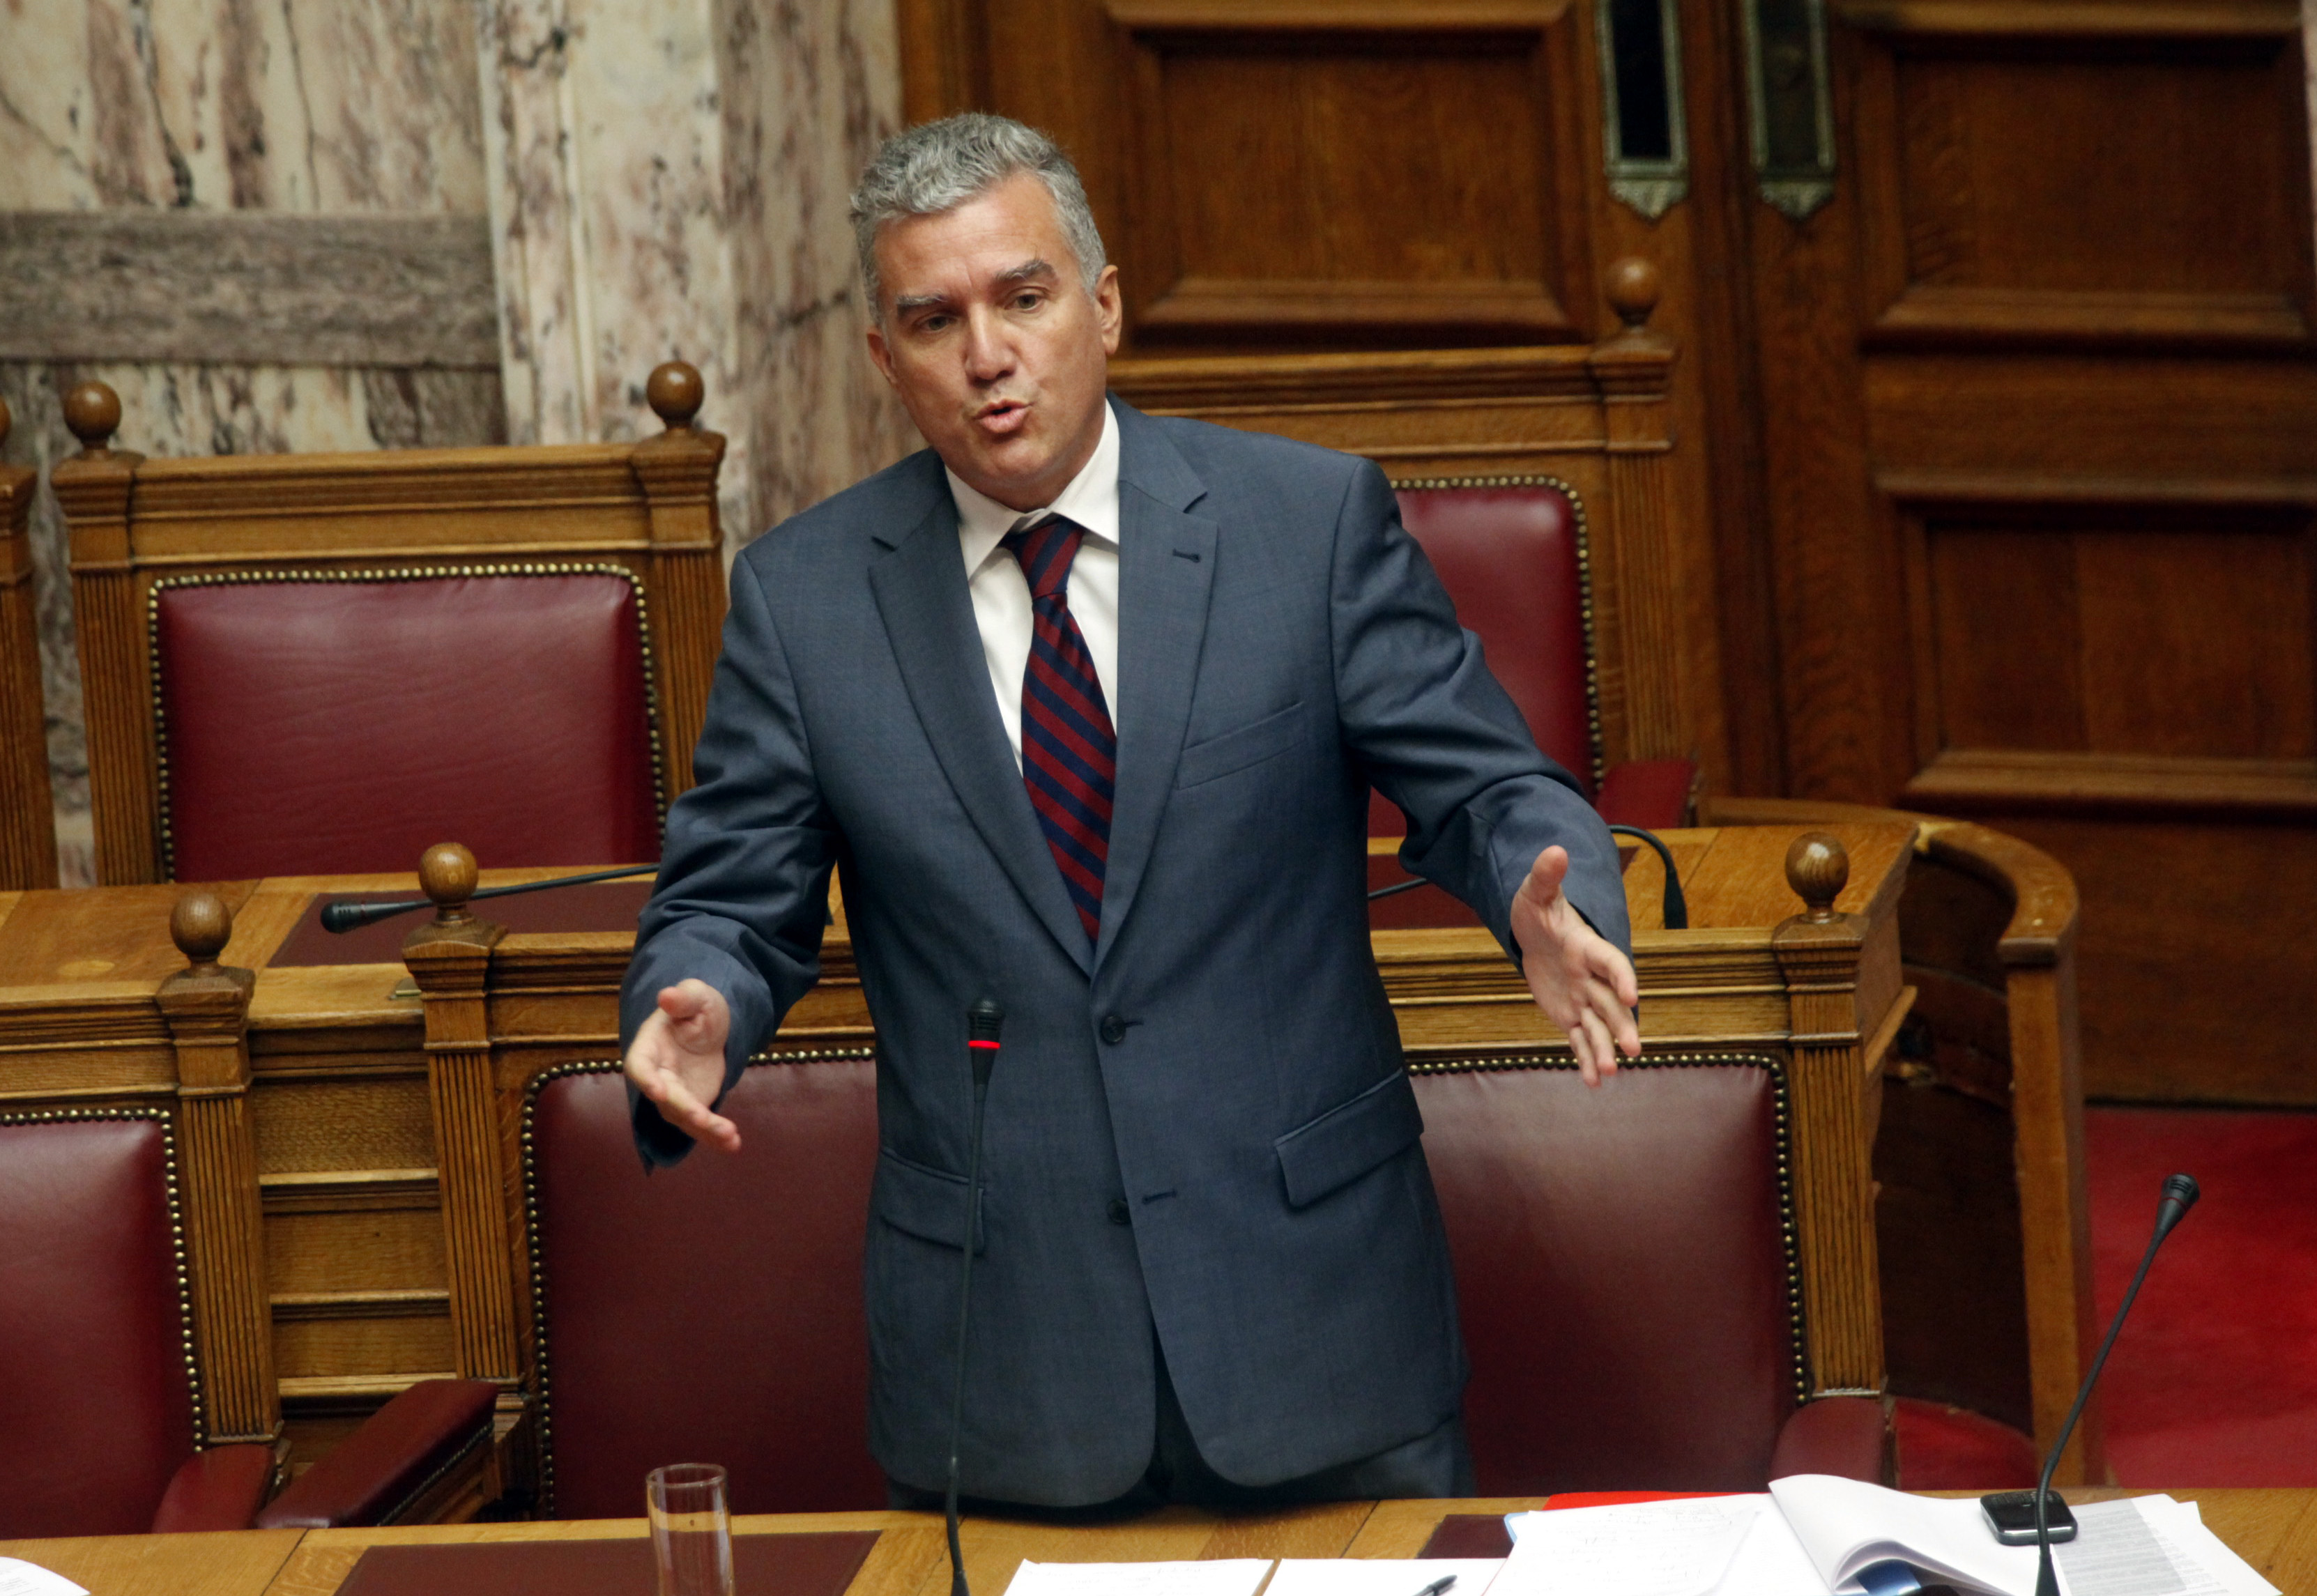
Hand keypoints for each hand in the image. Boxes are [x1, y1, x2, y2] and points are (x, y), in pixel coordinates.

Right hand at [623, 979, 740, 1152]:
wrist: (711, 1025)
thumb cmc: (697, 1006)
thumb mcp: (696, 995)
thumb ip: (683, 998)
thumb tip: (667, 996)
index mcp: (649, 1047)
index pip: (639, 1067)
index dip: (647, 1080)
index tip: (659, 1092)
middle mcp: (657, 1076)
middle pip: (666, 1099)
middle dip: (684, 1109)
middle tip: (702, 1120)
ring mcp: (675, 1094)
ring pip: (684, 1118)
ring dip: (705, 1129)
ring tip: (729, 1136)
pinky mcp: (693, 1105)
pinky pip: (702, 1125)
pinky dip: (716, 1136)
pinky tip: (733, 1144)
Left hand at [1510, 845, 1641, 1086]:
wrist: (1533, 932)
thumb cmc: (1537, 909)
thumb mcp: (1535, 892)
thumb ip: (1546, 875)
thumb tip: (1556, 849)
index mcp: (1587, 947)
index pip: (1610, 962)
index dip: (1622, 977)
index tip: (1633, 995)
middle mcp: (1590, 976)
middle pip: (1611, 1004)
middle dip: (1621, 1026)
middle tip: (1633, 1050)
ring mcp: (1582, 998)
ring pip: (1599, 1027)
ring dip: (1605, 1050)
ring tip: (1610, 1074)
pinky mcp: (1570, 1015)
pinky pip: (1580, 1039)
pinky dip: (1586, 1059)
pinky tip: (1593, 1083)